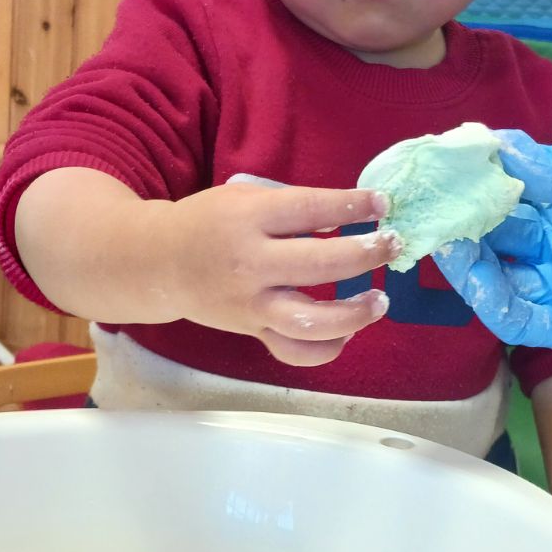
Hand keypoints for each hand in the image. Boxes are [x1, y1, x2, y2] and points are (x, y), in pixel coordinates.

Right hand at [166, 182, 398, 364]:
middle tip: (391, 244)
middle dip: (365, 254)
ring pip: (309, 322)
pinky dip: (326, 349)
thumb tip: (349, 218)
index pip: (309, 210)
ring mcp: (251, 305)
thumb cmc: (209, 223)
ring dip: (353, 314)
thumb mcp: (243, 198)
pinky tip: (348, 332)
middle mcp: (249, 265)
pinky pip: (294, 352)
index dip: (351, 205)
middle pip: (318, 265)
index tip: (383, 203)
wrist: (160, 264)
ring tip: (379, 300)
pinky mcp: (252, 331)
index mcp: (247, 220)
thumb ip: (292, 207)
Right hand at [433, 130, 551, 353]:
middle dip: (454, 218)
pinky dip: (491, 300)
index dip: (465, 175)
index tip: (429, 162)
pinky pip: (521, 317)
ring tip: (442, 239)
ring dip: (464, 261)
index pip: (502, 184)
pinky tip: (474, 278)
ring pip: (495, 275)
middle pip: (489, 231)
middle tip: (422, 206)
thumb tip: (501, 152)